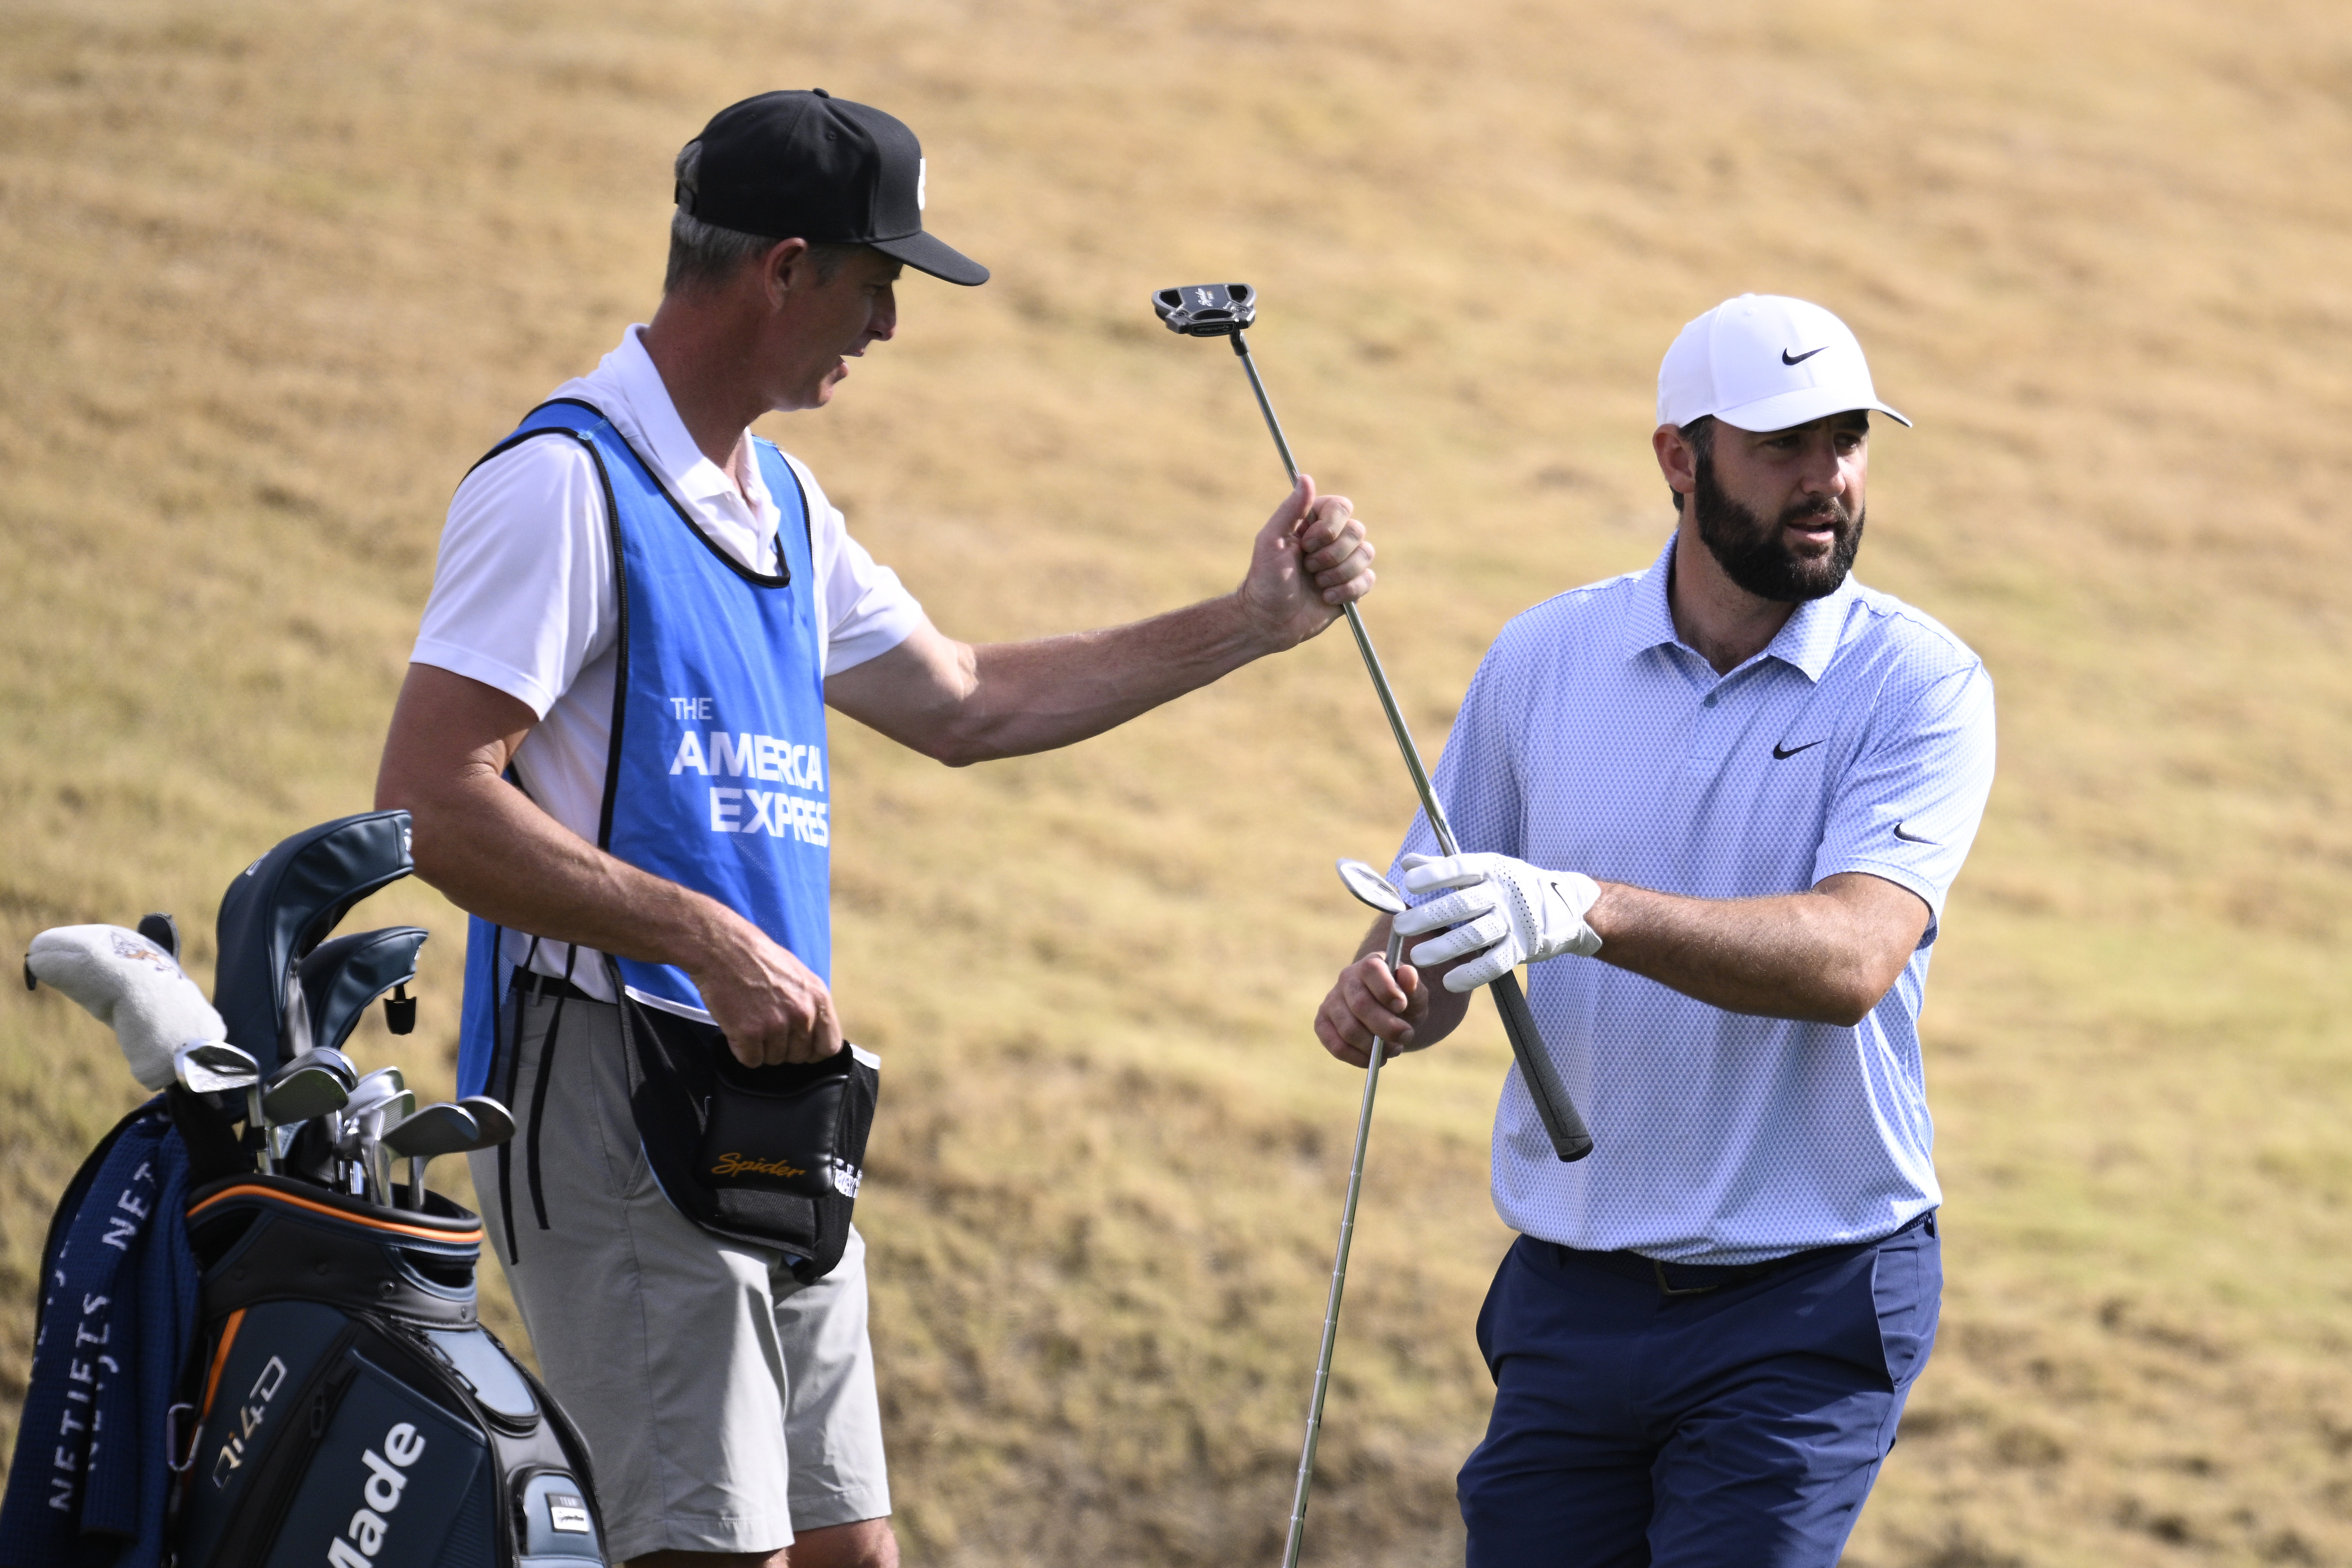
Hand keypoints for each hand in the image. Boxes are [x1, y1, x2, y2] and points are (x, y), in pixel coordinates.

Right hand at [684, 916, 842, 1065]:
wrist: (723, 948)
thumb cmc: (759, 959)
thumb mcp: (800, 976)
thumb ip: (811, 1005)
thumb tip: (816, 1033)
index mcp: (819, 999)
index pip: (829, 1047)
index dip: (814, 1051)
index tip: (801, 1046)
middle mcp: (802, 1014)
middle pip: (799, 1056)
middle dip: (784, 1048)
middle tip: (767, 1026)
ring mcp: (776, 1025)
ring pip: (774, 1060)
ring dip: (762, 1048)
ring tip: (751, 1020)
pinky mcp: (749, 1033)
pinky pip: (751, 1060)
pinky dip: (742, 1050)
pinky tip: (739, 1028)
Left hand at [1236, 475, 1374, 649]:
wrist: (1270, 620)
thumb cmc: (1265, 579)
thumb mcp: (1271, 540)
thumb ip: (1290, 508)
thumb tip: (1305, 477)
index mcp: (1313, 523)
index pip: (1342, 507)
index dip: (1329, 527)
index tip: (1306, 544)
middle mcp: (1332, 539)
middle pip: (1357, 531)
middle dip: (1331, 555)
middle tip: (1307, 568)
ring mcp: (1344, 562)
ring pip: (1366, 554)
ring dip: (1337, 574)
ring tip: (1316, 585)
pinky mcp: (1352, 586)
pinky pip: (1368, 579)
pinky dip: (1346, 591)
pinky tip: (1326, 599)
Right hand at [1313, 949, 1428, 1067]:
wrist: (1387, 1015)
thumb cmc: (1401, 1003)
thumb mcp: (1415, 995)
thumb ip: (1414, 987)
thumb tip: (1408, 975)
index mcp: (1370, 965)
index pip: (1371, 969)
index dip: (1386, 989)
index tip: (1402, 1006)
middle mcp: (1346, 979)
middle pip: (1360, 1005)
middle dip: (1386, 1026)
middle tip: (1405, 1036)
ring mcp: (1331, 1001)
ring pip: (1349, 1029)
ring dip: (1374, 1046)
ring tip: (1393, 1049)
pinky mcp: (1322, 1023)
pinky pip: (1335, 1045)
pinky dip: (1357, 1057)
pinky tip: (1373, 1059)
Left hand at [1395, 852, 1601, 991]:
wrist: (1567, 907)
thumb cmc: (1513, 886)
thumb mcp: (1486, 868)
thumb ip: (1444, 867)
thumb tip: (1407, 862)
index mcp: (1491, 868)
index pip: (1460, 868)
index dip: (1435, 875)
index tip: (1409, 884)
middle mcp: (1502, 893)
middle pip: (1462, 904)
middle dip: (1429, 916)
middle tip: (1399, 927)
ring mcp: (1514, 921)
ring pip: (1475, 935)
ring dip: (1445, 947)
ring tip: (1417, 956)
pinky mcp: (1523, 948)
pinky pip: (1495, 963)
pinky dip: (1472, 974)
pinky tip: (1449, 982)